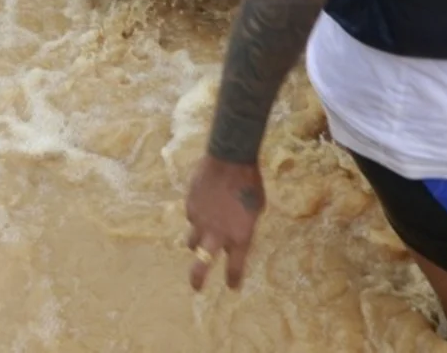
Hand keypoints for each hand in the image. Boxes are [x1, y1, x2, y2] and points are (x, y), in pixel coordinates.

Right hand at [185, 156, 265, 290]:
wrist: (230, 159)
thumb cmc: (250, 183)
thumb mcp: (256, 209)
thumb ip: (244, 226)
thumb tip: (235, 233)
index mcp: (239, 237)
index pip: (235, 267)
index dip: (233, 279)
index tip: (232, 286)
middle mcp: (217, 234)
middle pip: (201, 266)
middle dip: (198, 279)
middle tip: (197, 287)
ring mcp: (200, 221)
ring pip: (192, 242)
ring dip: (196, 244)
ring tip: (198, 240)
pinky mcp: (190, 206)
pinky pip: (192, 217)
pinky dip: (197, 216)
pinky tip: (204, 204)